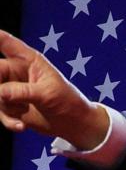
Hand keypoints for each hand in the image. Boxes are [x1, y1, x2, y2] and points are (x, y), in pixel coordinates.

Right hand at [0, 28, 108, 145]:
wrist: (73, 124)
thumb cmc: (66, 101)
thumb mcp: (47, 94)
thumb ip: (22, 92)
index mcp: (28, 59)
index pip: (6, 42)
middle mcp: (16, 71)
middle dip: (0, 87)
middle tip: (5, 95)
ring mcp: (12, 88)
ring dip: (6, 107)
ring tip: (24, 111)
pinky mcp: (11, 106)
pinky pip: (0, 111)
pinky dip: (8, 120)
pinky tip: (20, 126)